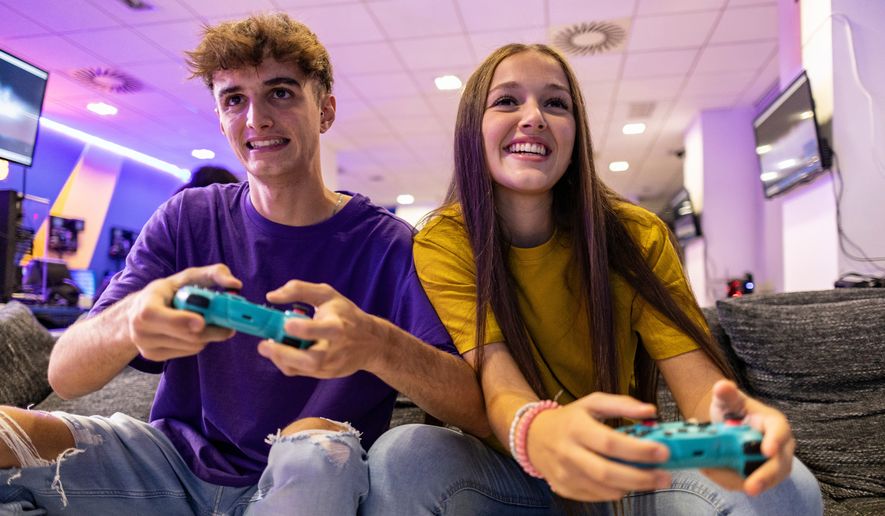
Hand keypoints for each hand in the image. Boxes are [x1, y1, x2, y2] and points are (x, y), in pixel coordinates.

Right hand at [127, 264, 239, 360]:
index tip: (202, 321)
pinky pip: (188, 352)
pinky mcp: (154, 356)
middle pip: (183, 336)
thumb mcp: (189, 276)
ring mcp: (145, 344)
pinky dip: (199, 342)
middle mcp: (139, 327)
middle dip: (210, 330)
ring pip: (190, 345)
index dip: (180, 320)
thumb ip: (214, 274)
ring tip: (208, 322)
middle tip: (229, 325)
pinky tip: (195, 331)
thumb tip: (236, 285)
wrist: (142, 310)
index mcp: (144, 303)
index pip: (154, 315)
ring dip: (207, 336)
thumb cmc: (170, 291)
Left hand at [257, 280, 385, 377]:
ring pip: (301, 369)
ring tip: (269, 347)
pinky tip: (281, 351)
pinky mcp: (324, 374)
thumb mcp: (327, 295)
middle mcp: (335, 349)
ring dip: (280, 358)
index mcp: (338, 326)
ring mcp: (330, 365)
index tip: (287, 323)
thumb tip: (271, 296)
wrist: (371, 343)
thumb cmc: (346, 315)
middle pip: (311, 359)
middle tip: (264, 345)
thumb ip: (299, 290)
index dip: (303, 329)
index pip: (322, 330)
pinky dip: (285, 362)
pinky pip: (299, 372)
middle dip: (285, 353)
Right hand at [526, 392, 672, 501]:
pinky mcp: (565, 489)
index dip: (638, 450)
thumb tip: (650, 411)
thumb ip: (622, 404)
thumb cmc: (568, 420)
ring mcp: (565, 474)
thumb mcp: (592, 403)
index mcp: (576, 427)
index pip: (610, 442)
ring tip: (651, 479)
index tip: (663, 452)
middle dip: (641, 477)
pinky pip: (598, 497)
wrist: (533, 437)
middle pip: (608, 473)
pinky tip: (626, 481)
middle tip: (664, 476)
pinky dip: (617, 491)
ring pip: (605, 489)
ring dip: (633, 486)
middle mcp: (568, 452)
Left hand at [703, 379, 795, 495]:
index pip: (779, 432)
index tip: (766, 451)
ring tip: (716, 475)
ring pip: (765, 480)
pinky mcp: (761, 477)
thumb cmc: (734, 411)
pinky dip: (731, 481)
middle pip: (778, 465)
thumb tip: (722, 386)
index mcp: (774, 423)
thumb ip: (726, 394)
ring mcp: (774, 464)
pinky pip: (749, 484)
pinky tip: (713, 472)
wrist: (730, 426)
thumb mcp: (728, 400)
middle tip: (750, 487)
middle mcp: (780, 446)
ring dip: (741, 481)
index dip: (774, 441)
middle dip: (764, 477)